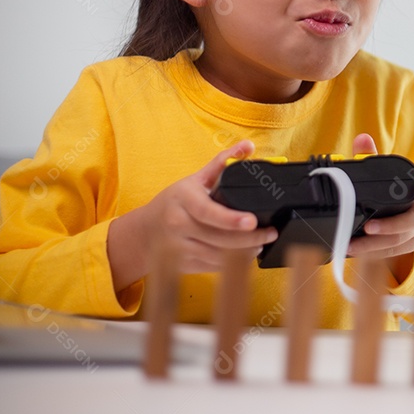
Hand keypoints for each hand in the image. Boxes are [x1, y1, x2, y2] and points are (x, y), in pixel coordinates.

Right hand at [108, 140, 276, 289]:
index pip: (208, 212)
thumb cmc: (173, 202)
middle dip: (249, 239)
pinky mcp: (183, 264)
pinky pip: (212, 267)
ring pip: (218, 257)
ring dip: (244, 253)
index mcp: (183, 200)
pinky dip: (231, 264)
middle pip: (219, 238)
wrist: (144, 232)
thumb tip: (249, 146)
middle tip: (269, 234)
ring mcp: (179, 248)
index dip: (231, 219)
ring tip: (260, 244)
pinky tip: (244, 256)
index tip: (252, 221)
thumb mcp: (194, 179)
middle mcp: (178, 225)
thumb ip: (222, 162)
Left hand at [346, 133, 413, 260]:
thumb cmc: (391, 191)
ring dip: (376, 245)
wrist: (403, 215)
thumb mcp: (382, 173)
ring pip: (401, 239)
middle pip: (412, 219)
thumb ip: (370, 155)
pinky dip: (375, 253)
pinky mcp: (411, 244)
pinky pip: (394, 251)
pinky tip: (357, 253)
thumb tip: (361, 139)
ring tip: (353, 245)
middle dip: (390, 226)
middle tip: (368, 228)